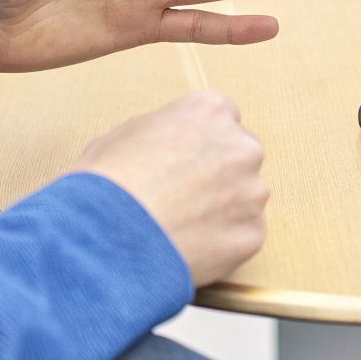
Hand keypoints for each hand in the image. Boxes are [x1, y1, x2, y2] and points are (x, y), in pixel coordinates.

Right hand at [75, 91, 267, 286]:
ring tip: (181, 227)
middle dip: (218, 174)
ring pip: (245, 198)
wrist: (108, 236)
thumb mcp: (122, 135)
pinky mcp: (253, 234)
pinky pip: (242, 236)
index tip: (185, 161)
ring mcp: (252, 192)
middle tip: (183, 197)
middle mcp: (241, 146)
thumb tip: (162, 145)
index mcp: (210, 111)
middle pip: (240, 157)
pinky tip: (188, 248)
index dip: (201, 142)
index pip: (222, 119)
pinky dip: (222, 244)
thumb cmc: (107, 182)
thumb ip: (160, 133)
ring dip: (222, 210)